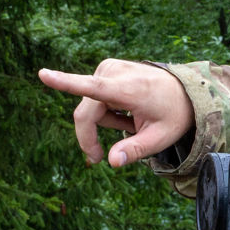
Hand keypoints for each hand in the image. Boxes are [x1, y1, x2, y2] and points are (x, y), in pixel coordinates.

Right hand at [39, 59, 193, 166]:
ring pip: (90, 108)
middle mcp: (114, 73)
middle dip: (92, 136)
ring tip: (134, 119)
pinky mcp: (105, 67)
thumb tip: (111, 162)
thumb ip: (135, 150)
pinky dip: (109, 109)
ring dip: (108, 121)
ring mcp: (108, 67)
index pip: (93, 89)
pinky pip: (95, 97)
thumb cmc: (174, 115)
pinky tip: (129, 109)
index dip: (65, 83)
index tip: (43, 74)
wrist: (187, 91)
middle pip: (86, 114)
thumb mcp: (161, 138)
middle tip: (97, 157)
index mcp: (127, 89)